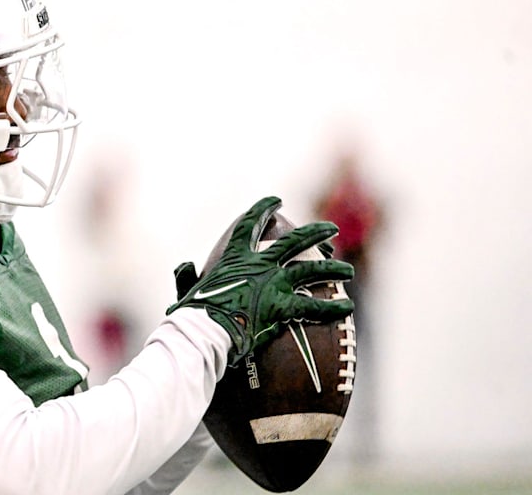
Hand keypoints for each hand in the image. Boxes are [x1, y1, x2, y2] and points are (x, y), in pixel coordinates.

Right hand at [168, 196, 354, 365]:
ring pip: (311, 271)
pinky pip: (313, 306)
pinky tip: (346, 306)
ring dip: (332, 269)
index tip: (276, 201)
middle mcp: (259, 265)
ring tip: (347, 270)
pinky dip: (331, 307)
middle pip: (294, 242)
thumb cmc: (193, 315)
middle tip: (330, 228)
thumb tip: (185, 266)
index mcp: (235, 258)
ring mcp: (273, 284)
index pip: (250, 226)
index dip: (263, 210)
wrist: (204, 331)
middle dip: (314, 232)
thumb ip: (186, 277)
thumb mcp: (186, 291)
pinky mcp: (282, 306)